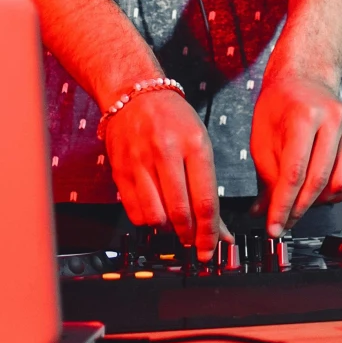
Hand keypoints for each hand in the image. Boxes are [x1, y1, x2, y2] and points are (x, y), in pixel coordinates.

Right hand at [101, 87, 232, 260]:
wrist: (135, 93)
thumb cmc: (173, 119)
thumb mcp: (200, 143)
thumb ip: (208, 188)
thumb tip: (220, 231)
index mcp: (193, 144)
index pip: (204, 201)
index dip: (210, 233)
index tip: (212, 248)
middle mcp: (165, 152)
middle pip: (180, 212)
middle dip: (190, 236)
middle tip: (194, 242)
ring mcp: (139, 161)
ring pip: (156, 217)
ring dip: (168, 230)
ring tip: (174, 225)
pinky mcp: (120, 170)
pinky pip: (135, 212)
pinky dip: (147, 221)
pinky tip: (155, 213)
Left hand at [248, 67, 341, 233]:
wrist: (303, 79)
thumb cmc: (280, 105)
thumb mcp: (262, 137)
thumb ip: (266, 177)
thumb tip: (264, 212)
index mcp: (304, 114)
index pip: (294, 172)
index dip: (283, 206)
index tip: (274, 226)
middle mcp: (332, 118)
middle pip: (318, 181)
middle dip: (299, 209)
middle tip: (284, 222)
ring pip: (340, 185)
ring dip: (319, 203)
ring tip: (301, 202)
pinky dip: (337, 194)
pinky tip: (320, 191)